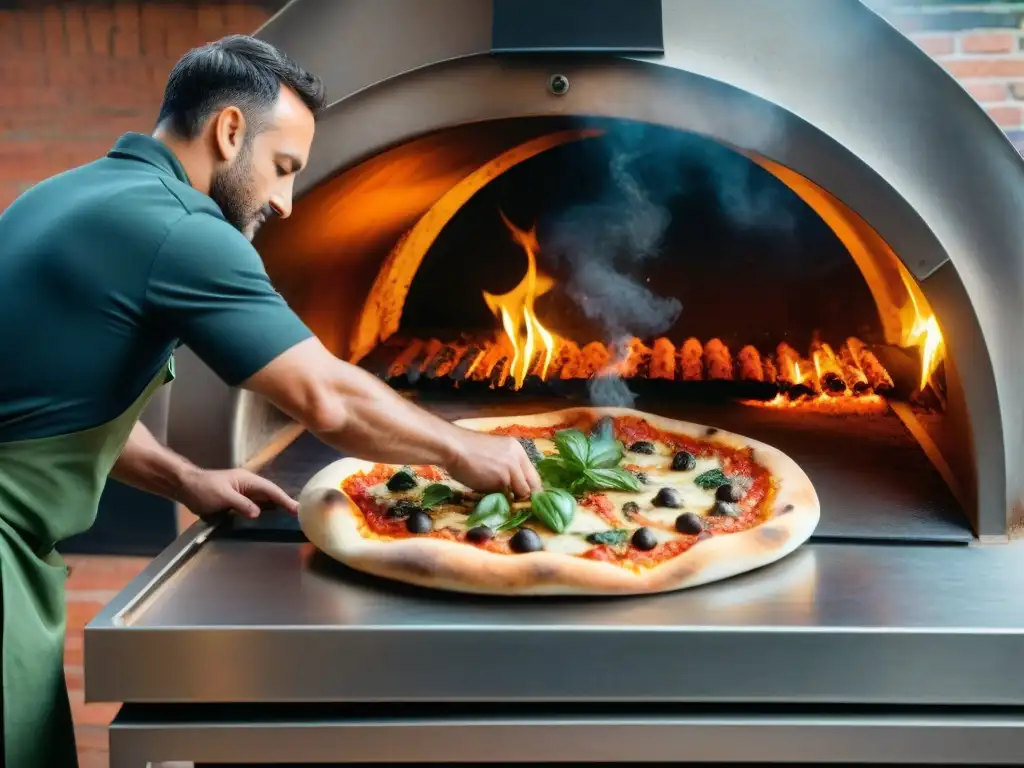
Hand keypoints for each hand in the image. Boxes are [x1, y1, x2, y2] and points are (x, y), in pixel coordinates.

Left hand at [177, 467, 298, 518]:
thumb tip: (258, 513)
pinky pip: (254, 508)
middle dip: (285, 504)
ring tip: (289, 521)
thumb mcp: (222, 496)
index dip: (285, 500)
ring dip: (276, 510)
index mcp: (248, 480)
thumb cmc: (203, 489)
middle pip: (271, 496)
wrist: (185, 486)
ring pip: (263, 502)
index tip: (297, 509)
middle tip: (300, 516)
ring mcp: (242, 494)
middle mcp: (248, 486)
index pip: (271, 490)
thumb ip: (241, 504)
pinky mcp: (236, 503)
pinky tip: (268, 523)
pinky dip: (263, 514)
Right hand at [446, 431, 542, 498]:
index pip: (533, 474)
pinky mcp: (502, 480)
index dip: (530, 488)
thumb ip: (506, 468)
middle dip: (526, 497)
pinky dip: (501, 500)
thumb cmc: (466, 450)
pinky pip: (507, 496)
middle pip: (533, 484)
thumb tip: (513, 487)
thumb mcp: (494, 454)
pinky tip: (492, 499)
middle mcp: (518, 457)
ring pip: (522, 493)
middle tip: (517, 505)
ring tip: (502, 502)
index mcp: (517, 449)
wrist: (453, 447)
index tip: (524, 498)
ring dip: (514, 500)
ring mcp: (512, 468)